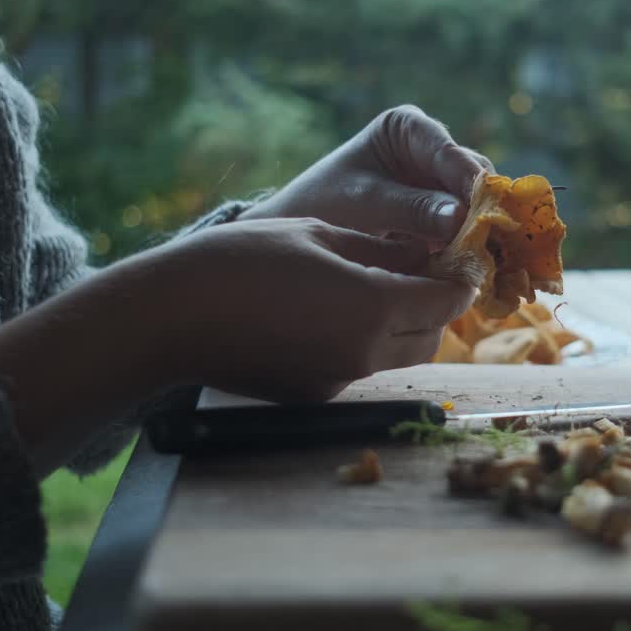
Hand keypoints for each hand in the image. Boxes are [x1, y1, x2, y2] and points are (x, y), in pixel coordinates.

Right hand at [157, 217, 474, 400]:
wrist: (171, 317)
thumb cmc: (239, 260)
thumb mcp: (318, 235)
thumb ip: (379, 250)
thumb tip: (420, 254)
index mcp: (373, 307)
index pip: (444, 301)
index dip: (458, 282)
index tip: (460, 264)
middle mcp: (364, 354)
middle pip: (430, 337)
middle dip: (435, 308)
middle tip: (423, 275)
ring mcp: (338, 381)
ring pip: (397, 357)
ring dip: (402, 329)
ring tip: (377, 291)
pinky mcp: (313, 395)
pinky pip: (359, 369)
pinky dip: (364, 345)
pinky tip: (331, 316)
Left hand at [242, 105, 493, 241]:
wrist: (300, 235)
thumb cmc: (323, 206)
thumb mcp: (366, 205)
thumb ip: (412, 209)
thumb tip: (461, 218)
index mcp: (408, 127)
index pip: (450, 153)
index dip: (470, 184)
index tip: (484, 214)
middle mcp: (431, 148)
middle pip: (473, 177)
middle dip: (481, 211)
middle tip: (489, 246)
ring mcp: (440, 182)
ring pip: (477, 204)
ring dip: (480, 232)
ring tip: (483, 262)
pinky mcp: (443, 215)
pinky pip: (467, 228)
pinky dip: (470, 247)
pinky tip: (474, 269)